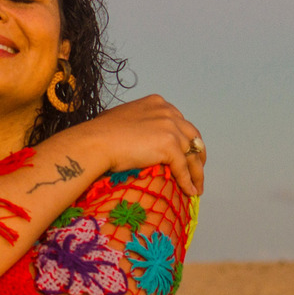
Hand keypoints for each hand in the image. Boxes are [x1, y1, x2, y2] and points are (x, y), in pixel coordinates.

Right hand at [79, 95, 205, 197]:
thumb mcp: (123, 117)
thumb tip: (135, 135)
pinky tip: (189, 191)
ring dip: (196, 172)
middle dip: (197, 154)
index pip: (180, 122)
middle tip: (197, 169)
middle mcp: (168, 112)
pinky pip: (184, 167)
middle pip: (192, 136)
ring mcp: (170, 128)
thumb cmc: (99, 132)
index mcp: (157, 103)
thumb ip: (137, 122)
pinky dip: (188, 181)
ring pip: (192, 154)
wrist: (96, 142)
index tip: (186, 151)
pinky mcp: (169, 146)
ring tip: (197, 187)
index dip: (185, 139)